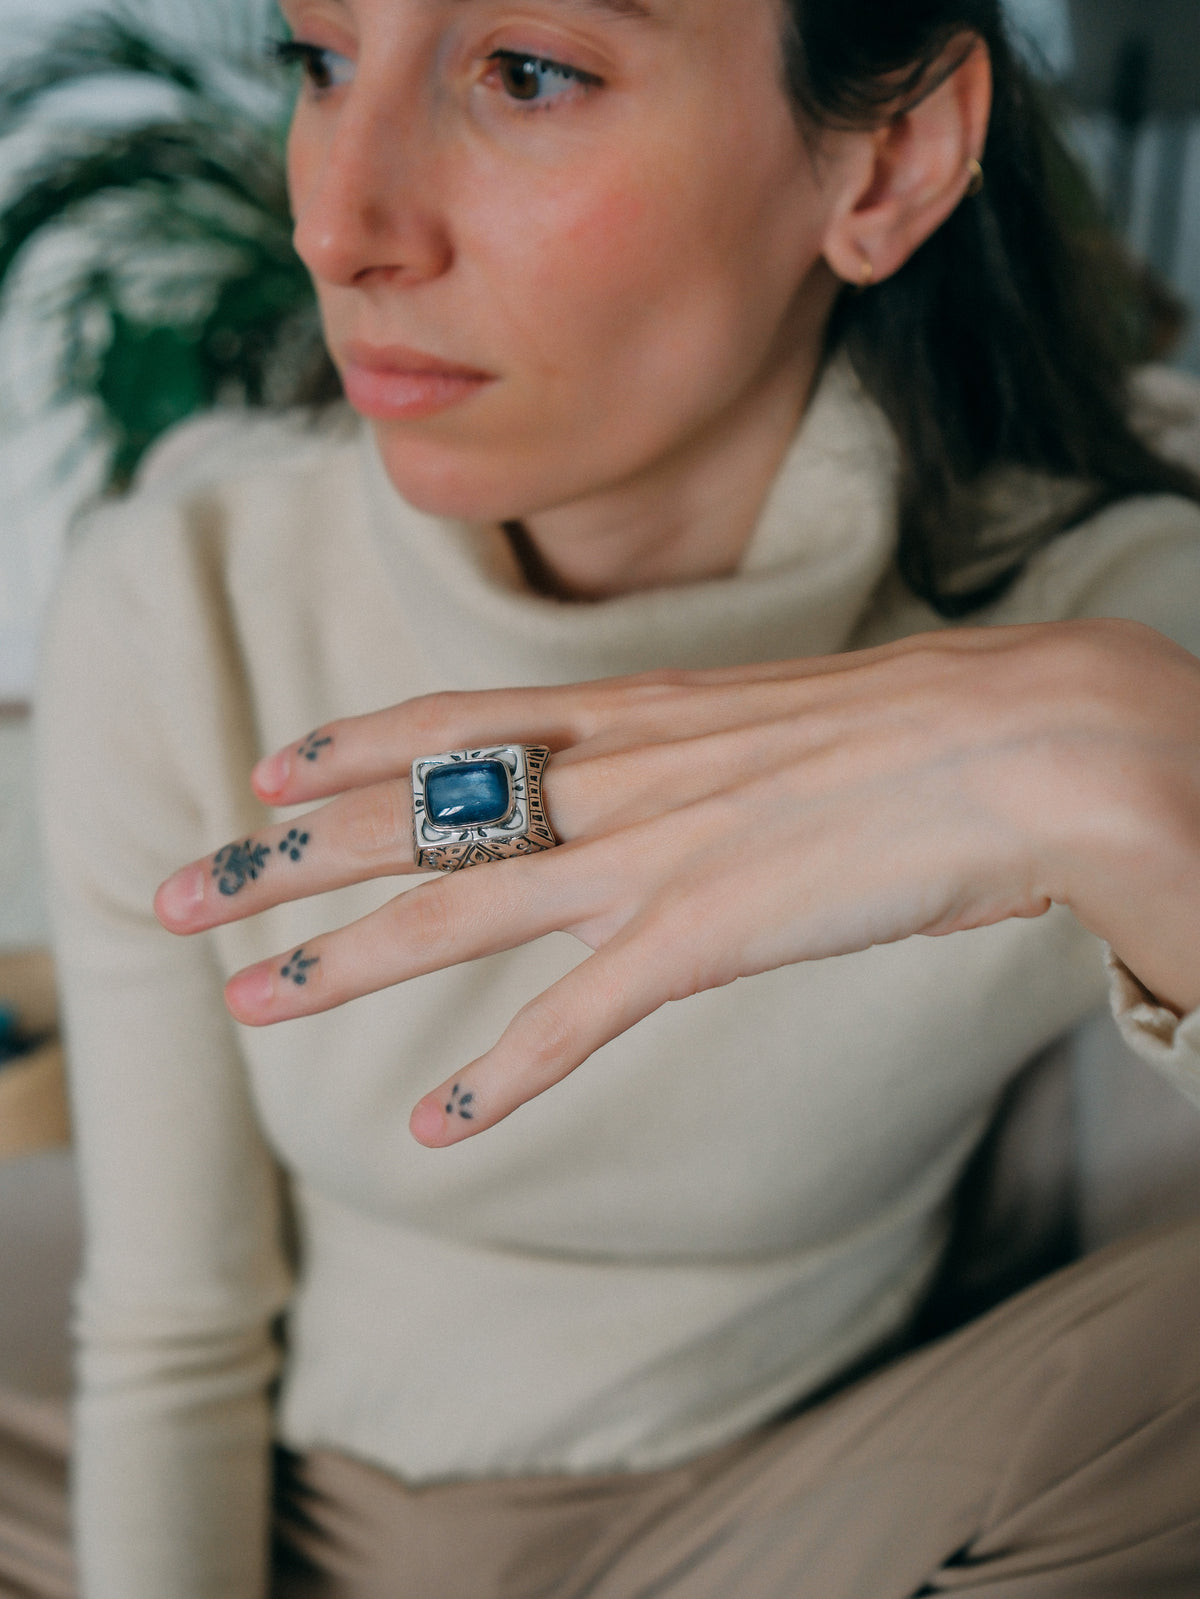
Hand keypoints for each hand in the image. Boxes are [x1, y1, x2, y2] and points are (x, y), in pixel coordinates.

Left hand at [155, 619, 1199, 1144]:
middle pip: (413, 814)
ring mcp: (654, 852)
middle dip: (287, 858)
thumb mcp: (782, 710)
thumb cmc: (926, 726)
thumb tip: (679, 773)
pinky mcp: (707, 933)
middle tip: (181, 893)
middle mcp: (621, 774)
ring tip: (249, 1001)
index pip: (459, 719)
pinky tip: (436, 1124)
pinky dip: (504, 1074)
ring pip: (458, 909)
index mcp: (642, 712)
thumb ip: (707, 745)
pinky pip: (577, 1019)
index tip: (270, 765)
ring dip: (343, 962)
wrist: (1024, 739)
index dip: (352, 743)